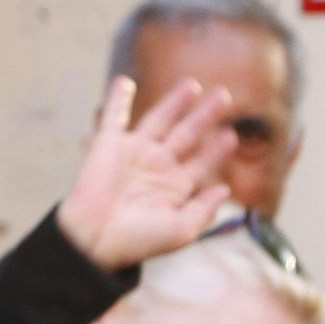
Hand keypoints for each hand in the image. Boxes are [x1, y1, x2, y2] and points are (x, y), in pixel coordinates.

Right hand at [56, 74, 240, 271]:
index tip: (231, 136)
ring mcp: (133, 154)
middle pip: (186, 134)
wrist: (94, 240)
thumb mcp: (181, 230)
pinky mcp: (108, 146)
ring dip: (174, 101)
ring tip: (192, 85)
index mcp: (173, 187)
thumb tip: (225, 189)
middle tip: (223, 96)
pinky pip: (114, 117)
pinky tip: (125, 81)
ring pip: (159, 120)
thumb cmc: (136, 241)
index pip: (201, 162)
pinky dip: (117, 99)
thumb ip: (205, 210)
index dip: (217, 150)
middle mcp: (155, 167)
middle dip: (204, 116)